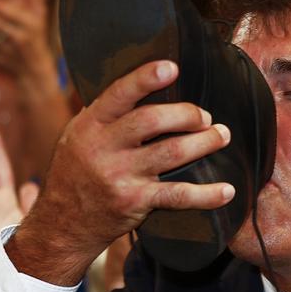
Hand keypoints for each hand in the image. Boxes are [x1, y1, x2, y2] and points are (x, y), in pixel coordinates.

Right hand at [6, 59, 234, 284]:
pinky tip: (227, 191)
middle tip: (206, 116)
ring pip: (172, 152)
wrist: (63, 224)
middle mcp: (103, 148)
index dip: (145, 78)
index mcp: (89, 125)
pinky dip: (206, 194)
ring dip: (204, 143)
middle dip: (187, 114)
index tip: (171, 67)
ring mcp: (120, 176)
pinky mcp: (135, 202)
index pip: (118, 94)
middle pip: (152, 120)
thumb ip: (106, 115)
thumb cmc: (76, 173)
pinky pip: (177, 196)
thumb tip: (144, 85)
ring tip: (222, 136)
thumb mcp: (77, 137)